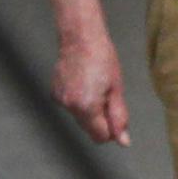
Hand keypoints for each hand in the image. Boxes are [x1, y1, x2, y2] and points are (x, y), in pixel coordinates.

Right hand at [52, 5, 128, 144]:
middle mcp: (70, 106)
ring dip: (89, 108)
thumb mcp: (117, 89)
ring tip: (93, 84)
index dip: (111, 128)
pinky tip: (82, 82)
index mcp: (87, 107)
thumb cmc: (102, 58)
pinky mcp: (54, 93)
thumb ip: (119, 117)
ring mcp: (60, 100)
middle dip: (99, 118)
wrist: (81, 37)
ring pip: (80, 117)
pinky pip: (71, 105)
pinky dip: (78, 99)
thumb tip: (123, 140)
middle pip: (89, 129)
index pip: (100, 137)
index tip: (114, 112)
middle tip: (105, 94)